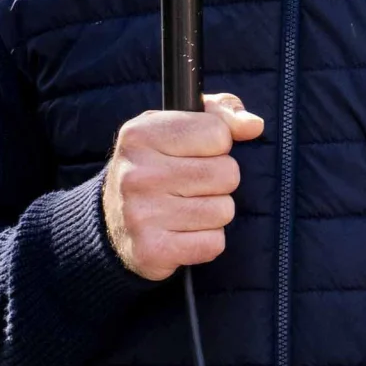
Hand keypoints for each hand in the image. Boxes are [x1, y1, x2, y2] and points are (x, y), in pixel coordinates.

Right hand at [99, 91, 265, 279]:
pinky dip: (206, 240)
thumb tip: (253, 126)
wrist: (112, 222)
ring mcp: (141, 214)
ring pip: (224, 210)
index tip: (196, 153)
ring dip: (214, 212)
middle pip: (226, 173)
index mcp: (140, 134)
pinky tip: (183, 233)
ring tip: (186, 209)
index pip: (217, 133)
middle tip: (192, 185)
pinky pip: (214, 243)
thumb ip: (222, 114)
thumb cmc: (158, 164)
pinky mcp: (152, 251)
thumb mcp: (178, 125)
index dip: (217, 145)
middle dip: (220, 181)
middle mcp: (137, 173)